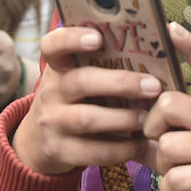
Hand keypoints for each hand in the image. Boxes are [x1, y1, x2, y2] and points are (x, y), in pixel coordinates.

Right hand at [11, 26, 162, 175]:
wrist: (37, 142)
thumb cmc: (73, 100)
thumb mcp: (74, 77)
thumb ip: (100, 63)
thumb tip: (153, 47)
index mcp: (57, 67)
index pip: (53, 45)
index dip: (72, 38)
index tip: (97, 38)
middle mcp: (51, 92)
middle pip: (81, 81)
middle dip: (120, 83)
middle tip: (153, 86)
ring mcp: (52, 122)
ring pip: (87, 119)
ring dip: (123, 119)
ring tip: (148, 118)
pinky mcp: (59, 151)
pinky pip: (92, 152)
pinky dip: (121, 149)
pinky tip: (141, 145)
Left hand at [143, 22, 190, 190]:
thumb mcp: (190, 148)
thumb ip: (162, 131)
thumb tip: (125, 117)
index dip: (189, 46)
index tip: (171, 26)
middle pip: (168, 104)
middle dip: (153, 128)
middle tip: (160, 145)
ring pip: (167, 145)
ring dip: (162, 168)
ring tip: (178, 175)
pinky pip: (174, 177)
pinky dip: (169, 190)